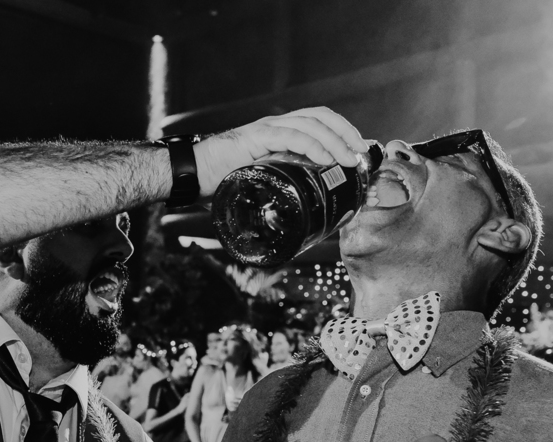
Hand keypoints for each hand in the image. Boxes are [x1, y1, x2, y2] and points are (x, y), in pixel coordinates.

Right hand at [195, 107, 368, 195]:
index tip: (358, 152)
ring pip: (311, 123)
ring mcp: (266, 129)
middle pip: (321, 116)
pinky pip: (291, 135)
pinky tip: (324, 158)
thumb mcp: (260, 185)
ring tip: (349, 159)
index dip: (342, 131)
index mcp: (278, 133)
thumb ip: (279, 190)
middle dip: (346, 133)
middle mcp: (275, 125)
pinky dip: (312, 145)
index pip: (318, 121)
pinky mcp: (256, 137)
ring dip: (336, 140)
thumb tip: (302, 215)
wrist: (191, 175)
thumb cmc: (220, 182)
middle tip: (361, 155)